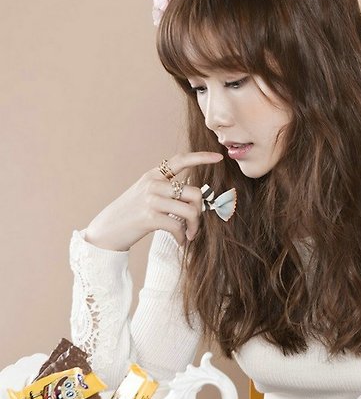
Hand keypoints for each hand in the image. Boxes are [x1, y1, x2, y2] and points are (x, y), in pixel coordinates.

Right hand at [84, 152, 223, 251]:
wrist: (105, 231)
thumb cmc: (130, 215)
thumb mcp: (145, 195)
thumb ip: (166, 190)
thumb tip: (196, 198)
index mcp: (153, 175)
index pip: (180, 160)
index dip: (201, 157)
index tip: (218, 157)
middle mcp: (153, 184)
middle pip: (195, 192)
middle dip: (200, 211)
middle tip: (195, 224)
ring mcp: (151, 200)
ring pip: (190, 210)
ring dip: (194, 227)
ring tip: (189, 235)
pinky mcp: (149, 217)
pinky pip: (178, 226)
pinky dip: (183, 237)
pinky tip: (181, 241)